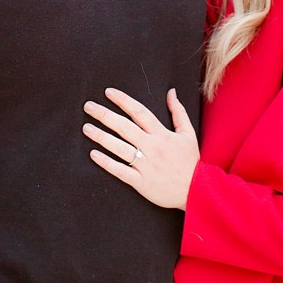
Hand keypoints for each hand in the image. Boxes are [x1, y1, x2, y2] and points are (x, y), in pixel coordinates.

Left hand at [84, 88, 198, 209]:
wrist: (196, 190)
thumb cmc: (190, 161)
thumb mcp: (188, 133)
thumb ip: (178, 112)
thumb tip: (171, 92)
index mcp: (162, 134)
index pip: (139, 112)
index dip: (123, 101)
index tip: (108, 93)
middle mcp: (152, 147)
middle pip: (124, 127)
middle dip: (104, 115)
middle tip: (88, 107)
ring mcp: (145, 165)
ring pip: (119, 148)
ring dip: (100, 137)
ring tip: (86, 128)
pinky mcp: (140, 182)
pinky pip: (119, 170)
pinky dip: (106, 162)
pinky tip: (93, 154)